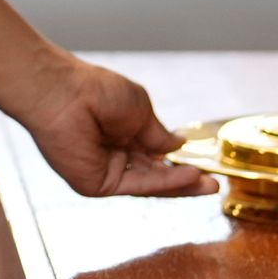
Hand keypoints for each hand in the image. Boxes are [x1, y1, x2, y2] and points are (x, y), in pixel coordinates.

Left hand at [17, 52, 212, 198]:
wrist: (65, 94)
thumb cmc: (96, 91)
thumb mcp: (140, 110)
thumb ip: (157, 134)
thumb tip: (177, 147)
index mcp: (122, 134)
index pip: (155, 157)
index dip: (179, 163)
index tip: (204, 166)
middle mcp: (114, 156)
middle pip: (155, 176)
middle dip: (185, 182)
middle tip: (212, 185)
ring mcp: (105, 172)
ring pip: (149, 185)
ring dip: (179, 186)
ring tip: (207, 184)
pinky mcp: (97, 184)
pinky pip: (137, 186)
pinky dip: (163, 183)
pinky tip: (186, 177)